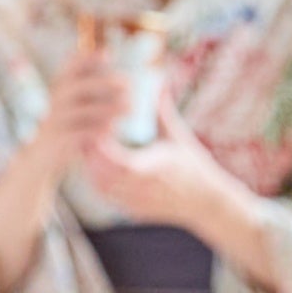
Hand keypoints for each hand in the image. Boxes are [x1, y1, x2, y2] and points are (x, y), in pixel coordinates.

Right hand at [20, 46, 129, 184]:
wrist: (38, 161)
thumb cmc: (63, 132)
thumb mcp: (72, 109)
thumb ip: (89, 94)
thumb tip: (118, 78)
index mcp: (58, 93)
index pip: (69, 69)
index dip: (85, 60)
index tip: (108, 54)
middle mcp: (55, 105)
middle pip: (77, 87)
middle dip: (104, 83)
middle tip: (129, 85)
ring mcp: (54, 124)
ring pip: (81, 111)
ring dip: (107, 108)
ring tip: (129, 108)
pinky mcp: (58, 143)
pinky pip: (78, 134)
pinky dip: (97, 130)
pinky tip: (112, 130)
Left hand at [86, 124, 248, 237]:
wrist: (207, 203)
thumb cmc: (194, 166)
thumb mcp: (178, 136)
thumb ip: (163, 110)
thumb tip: (159, 80)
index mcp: (151, 167)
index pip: (114, 157)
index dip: (100, 143)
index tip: (97, 127)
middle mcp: (140, 187)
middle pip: (100, 172)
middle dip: (90, 154)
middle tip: (84, 135)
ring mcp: (135, 202)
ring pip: (99, 186)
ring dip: (91, 169)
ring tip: (88, 150)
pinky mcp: (132, 212)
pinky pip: (106, 197)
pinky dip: (98, 183)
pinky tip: (96, 169)